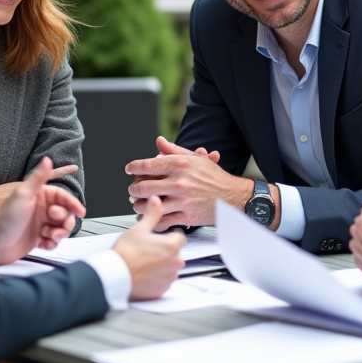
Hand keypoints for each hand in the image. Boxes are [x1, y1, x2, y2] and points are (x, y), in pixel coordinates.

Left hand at [0, 158, 86, 264]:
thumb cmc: (4, 219)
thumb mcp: (22, 194)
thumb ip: (37, 177)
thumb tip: (47, 160)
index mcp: (40, 196)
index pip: (64, 197)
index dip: (73, 204)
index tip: (80, 211)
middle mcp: (42, 209)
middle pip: (66, 214)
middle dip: (64, 221)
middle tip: (51, 223)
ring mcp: (40, 224)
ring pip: (62, 228)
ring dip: (60, 234)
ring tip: (49, 236)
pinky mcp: (38, 238)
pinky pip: (54, 241)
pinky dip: (52, 244)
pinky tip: (43, 243)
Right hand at [112, 197, 185, 299]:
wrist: (114, 276)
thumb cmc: (125, 254)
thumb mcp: (138, 229)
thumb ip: (152, 214)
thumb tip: (156, 200)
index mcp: (171, 247)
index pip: (180, 237)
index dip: (170, 235)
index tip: (160, 236)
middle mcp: (174, 263)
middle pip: (175, 253)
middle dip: (165, 250)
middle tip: (149, 248)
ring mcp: (169, 278)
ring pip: (170, 267)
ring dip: (162, 264)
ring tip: (145, 261)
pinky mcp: (162, 289)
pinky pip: (164, 280)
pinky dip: (157, 277)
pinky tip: (144, 272)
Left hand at [126, 137, 245, 230]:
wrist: (232, 196)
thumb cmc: (214, 178)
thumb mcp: (195, 159)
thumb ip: (174, 151)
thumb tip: (159, 141)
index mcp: (180, 165)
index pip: (148, 165)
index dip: (134, 167)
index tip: (130, 170)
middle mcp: (180, 182)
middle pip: (144, 187)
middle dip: (133, 189)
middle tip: (132, 190)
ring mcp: (182, 200)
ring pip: (150, 205)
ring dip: (139, 206)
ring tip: (137, 204)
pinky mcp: (186, 216)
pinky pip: (162, 221)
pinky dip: (153, 220)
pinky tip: (150, 216)